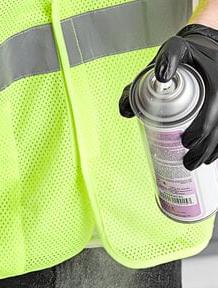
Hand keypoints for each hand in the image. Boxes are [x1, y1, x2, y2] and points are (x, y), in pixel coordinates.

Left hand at [119, 24, 217, 169]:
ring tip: (198, 163)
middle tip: (189, 162)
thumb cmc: (193, 50)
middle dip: (204, 149)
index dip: (201, 130)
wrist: (211, 41)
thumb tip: (158, 78)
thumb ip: (163, 62)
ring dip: (213, 151)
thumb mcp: (176, 49)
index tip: (187, 142)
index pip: (213, 111)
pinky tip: (212, 156)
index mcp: (216, 82)